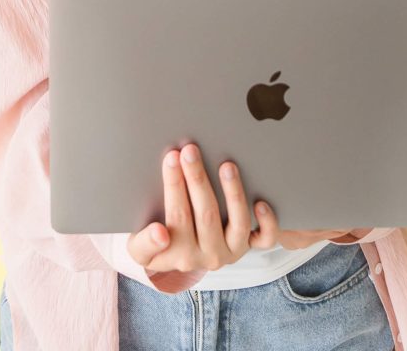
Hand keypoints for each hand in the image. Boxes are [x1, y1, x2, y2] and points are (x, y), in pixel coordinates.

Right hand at [126, 143, 357, 283]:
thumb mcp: (139, 247)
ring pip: (237, 224)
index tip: (171, 158)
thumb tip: (160, 233)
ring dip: (233, 193)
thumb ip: (144, 243)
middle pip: (205, 214)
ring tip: (227, 165)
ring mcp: (230, 251)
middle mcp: (206, 255)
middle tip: (190, 149)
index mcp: (177, 253)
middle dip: (196, 177)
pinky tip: (260, 201)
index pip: (176, 216)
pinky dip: (267, 222)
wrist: (179, 256)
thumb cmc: (156, 241)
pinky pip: (265, 239)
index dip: (174, 186)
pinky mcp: (249, 246)